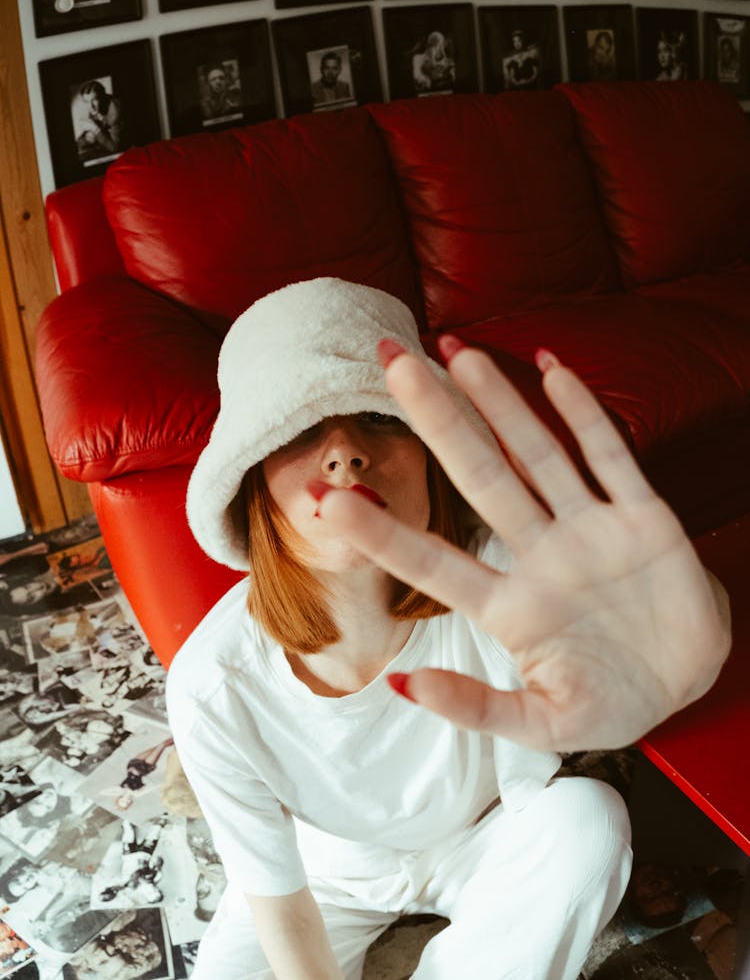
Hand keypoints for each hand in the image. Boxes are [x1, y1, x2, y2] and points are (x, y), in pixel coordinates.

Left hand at [313, 338, 730, 751]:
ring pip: (538, 454)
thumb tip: (401, 684)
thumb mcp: (545, 725)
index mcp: (511, 607)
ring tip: (458, 352)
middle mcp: (543, 555)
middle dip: (438, 421)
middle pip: (481, 477)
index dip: (384, 533)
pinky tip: (551, 371)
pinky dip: (586, 415)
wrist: (686, 685)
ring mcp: (591, 530)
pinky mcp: (645, 518)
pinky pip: (613, 457)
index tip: (328, 499)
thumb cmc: (611, 705)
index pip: (435, 562)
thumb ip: (478, 708)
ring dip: (500, 403)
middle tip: (393, 364)